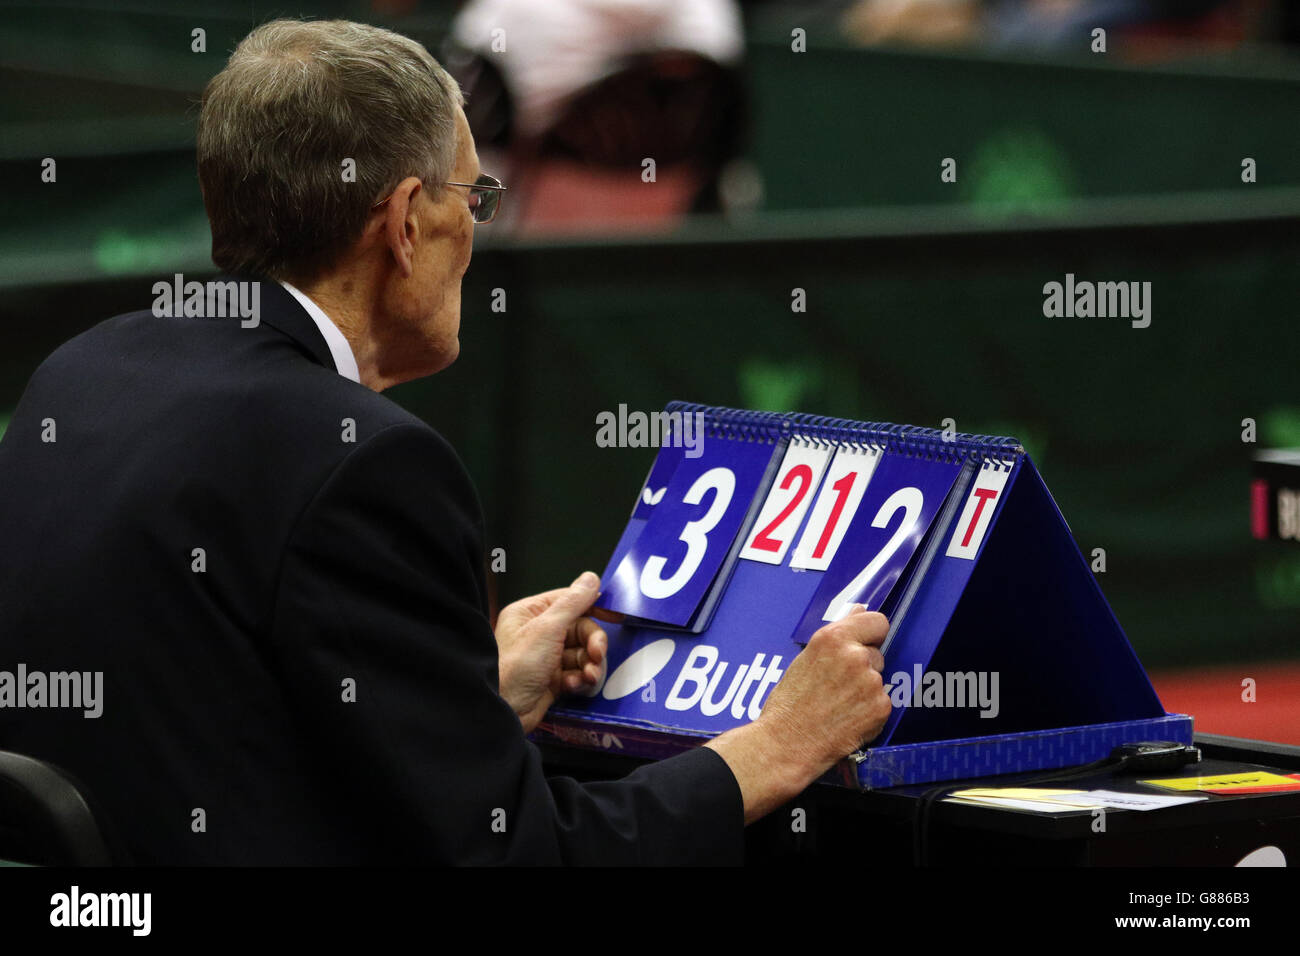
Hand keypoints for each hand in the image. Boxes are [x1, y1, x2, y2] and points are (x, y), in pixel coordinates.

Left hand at [495, 572, 607, 732]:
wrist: (504, 711)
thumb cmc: (515, 667)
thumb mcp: (547, 629)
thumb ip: (573, 603)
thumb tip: (591, 578)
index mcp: (530, 613)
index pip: (570, 601)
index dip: (593, 607)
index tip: (615, 615)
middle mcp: (538, 633)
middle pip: (581, 630)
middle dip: (592, 643)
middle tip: (597, 654)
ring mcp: (546, 657)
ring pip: (582, 653)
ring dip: (589, 664)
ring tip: (589, 675)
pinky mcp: (552, 680)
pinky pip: (577, 673)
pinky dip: (580, 679)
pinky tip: (575, 685)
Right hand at [705, 606, 892, 822]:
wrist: (786, 743)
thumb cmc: (788, 704)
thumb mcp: (806, 659)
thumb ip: (836, 636)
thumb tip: (859, 611)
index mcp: (833, 638)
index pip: (877, 621)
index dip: (870, 634)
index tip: (864, 643)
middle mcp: (855, 656)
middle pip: (876, 654)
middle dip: (863, 667)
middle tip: (838, 686)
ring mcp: (871, 682)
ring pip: (878, 680)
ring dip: (866, 690)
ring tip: (839, 705)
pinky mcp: (880, 707)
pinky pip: (882, 703)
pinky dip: (870, 712)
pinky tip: (848, 719)